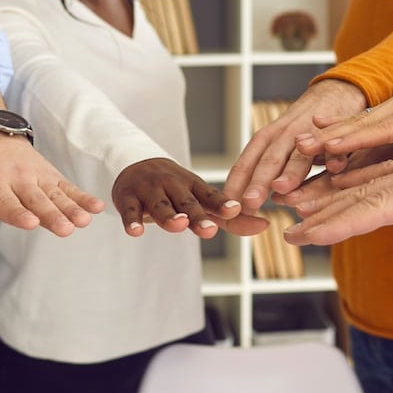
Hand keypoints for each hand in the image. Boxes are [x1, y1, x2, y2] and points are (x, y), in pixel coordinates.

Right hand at [111, 158, 268, 238]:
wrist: (135, 161)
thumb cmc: (174, 188)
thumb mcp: (199, 198)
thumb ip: (229, 217)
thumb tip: (265, 226)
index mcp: (193, 186)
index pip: (210, 196)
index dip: (223, 204)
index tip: (236, 210)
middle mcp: (173, 185)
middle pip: (186, 202)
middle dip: (197, 215)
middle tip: (209, 229)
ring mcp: (149, 190)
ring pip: (160, 205)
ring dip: (169, 216)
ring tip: (178, 225)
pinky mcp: (127, 197)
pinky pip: (129, 209)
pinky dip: (132, 220)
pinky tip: (136, 231)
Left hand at [224, 79, 366, 212]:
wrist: (334, 94)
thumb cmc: (301, 130)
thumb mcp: (279, 148)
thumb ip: (266, 174)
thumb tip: (245, 207)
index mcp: (265, 141)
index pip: (245, 165)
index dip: (235, 187)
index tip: (228, 208)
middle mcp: (283, 136)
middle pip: (268, 161)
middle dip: (258, 183)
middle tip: (249, 202)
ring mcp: (309, 133)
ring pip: (298, 155)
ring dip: (290, 171)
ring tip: (281, 187)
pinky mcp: (336, 132)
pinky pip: (334, 146)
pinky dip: (333, 156)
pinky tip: (333, 169)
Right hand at [283, 105, 392, 285]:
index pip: (380, 206)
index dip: (343, 223)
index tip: (310, 234)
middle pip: (363, 196)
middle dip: (325, 216)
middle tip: (289, 232)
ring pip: (368, 185)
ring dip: (333, 200)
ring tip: (301, 212)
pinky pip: (383, 177)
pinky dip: (357, 186)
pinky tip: (341, 192)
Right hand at [301, 77, 392, 161]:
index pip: (386, 126)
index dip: (357, 138)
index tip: (331, 146)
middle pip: (363, 122)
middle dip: (330, 136)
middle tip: (300, 146)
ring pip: (358, 124)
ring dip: (328, 136)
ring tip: (299, 145)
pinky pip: (364, 126)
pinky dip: (340, 131)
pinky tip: (317, 133)